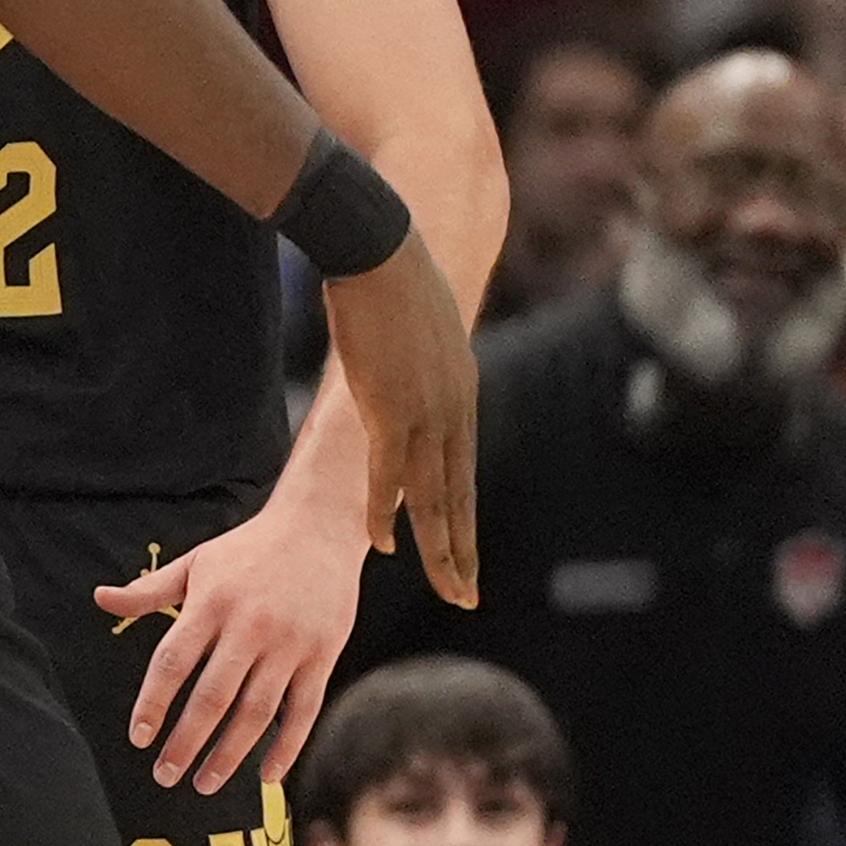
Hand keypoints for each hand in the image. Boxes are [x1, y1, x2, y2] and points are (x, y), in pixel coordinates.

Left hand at [94, 492, 363, 793]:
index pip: (174, 662)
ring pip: (256, 712)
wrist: (320, 525)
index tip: (139, 738)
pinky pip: (303, 711)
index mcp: (212, 603)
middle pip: (212, 697)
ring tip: (204, 782)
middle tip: (165, 775)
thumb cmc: (250, 548)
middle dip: (186, 743)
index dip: (153, 703)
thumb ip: (149, 591)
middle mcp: (250, 626)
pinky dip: (286, 747)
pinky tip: (266, 775)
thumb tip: (101, 599)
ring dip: (229, 755)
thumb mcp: (196, 562)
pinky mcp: (322, 654)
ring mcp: (289, 643)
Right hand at [318, 233, 477, 607]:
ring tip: (445, 590)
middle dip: (462, 552)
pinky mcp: (391, 409)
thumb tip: (406, 366)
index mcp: (462, 391)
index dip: (465, 520)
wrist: (379, 247)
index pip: (465, 472)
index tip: (466, 557)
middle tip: (466, 597)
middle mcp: (453, 410)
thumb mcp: (418, 325)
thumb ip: (419, 360)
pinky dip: (385, 512)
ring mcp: (425, 412)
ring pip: (434, 498)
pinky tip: (383, 545)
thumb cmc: (390, 274)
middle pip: (459, 497)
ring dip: (438, 550)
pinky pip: (389, 475)